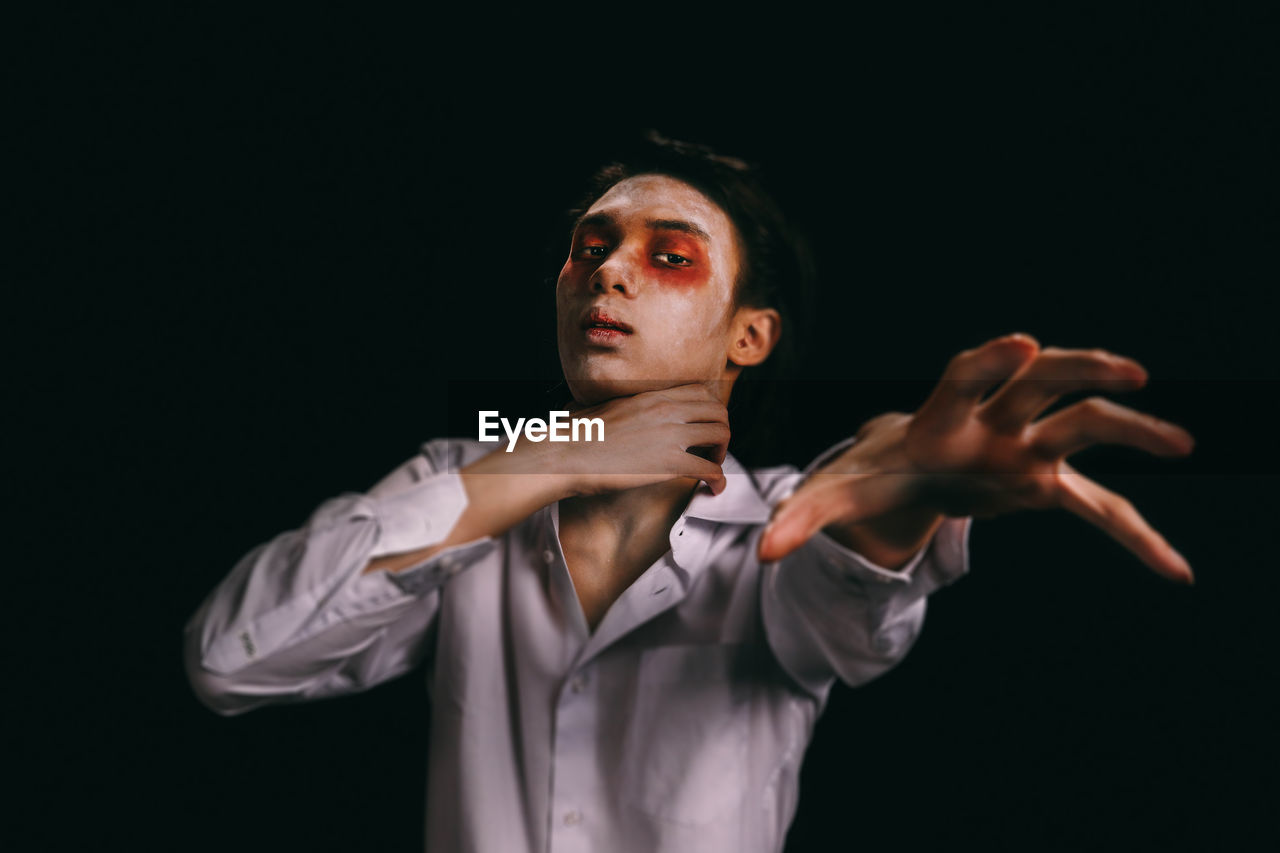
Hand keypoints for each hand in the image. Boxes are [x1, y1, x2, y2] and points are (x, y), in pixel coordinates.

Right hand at [555, 382, 731, 496]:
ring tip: (712, 466)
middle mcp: (667, 411)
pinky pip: (710, 469)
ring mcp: (671, 436)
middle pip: (718, 410)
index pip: (700, 391)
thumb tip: (603, 410)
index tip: (703, 425)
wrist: (564, 454)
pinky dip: (719, 480)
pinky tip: (714, 489)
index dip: (709, 409)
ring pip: (721, 435)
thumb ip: (617, 407)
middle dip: (721, 429)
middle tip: (711, 448)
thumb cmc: (574, 434)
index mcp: (651, 396)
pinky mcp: (670, 464)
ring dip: (722, 452)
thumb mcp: (602, 407)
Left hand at [758, 334, 1195, 583]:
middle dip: (1078, 368)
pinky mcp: (1045, 485)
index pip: (963, 376)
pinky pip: (1097, 509)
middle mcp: (991, 421)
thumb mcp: (836, 493)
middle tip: (1129, 368)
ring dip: (1130, 431)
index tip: (1023, 342)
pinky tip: (1174, 571)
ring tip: (1182, 443)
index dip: (990, 360)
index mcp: (938, 416)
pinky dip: (1134, 538)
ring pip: (1083, 425)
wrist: (909, 468)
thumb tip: (764, 554)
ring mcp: (1026, 449)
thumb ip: (802, 517)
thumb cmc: (873, 472)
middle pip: (1039, 382)